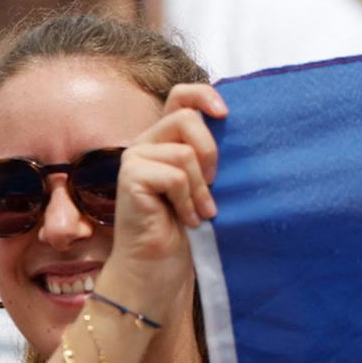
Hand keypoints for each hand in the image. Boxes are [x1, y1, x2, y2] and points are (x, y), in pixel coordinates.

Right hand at [96, 83, 225, 308]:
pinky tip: (186, 219)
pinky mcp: (130, 178)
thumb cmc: (183, 229)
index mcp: (163, 140)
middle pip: (186, 118)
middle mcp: (145, 143)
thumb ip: (206, 155)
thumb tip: (231, 129)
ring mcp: (134, 159)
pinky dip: (188, 201)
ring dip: (201, 188)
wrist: (157, 267)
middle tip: (212, 185)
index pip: (180, 96)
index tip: (226, 114)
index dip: (204, 95)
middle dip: (210, 153)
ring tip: (202, 212)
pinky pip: (175, 176)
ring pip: (184, 152)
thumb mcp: (203, 184)